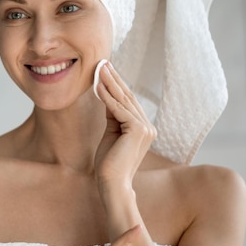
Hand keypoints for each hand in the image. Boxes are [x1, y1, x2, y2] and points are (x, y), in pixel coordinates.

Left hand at [93, 61, 155, 186]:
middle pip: (127, 97)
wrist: (112, 184)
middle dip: (113, 78)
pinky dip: (106, 97)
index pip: (128, 101)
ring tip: (99, 68)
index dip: (116, 84)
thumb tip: (105, 93)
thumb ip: (112, 115)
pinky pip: (118, 109)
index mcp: (144, 128)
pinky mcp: (137, 130)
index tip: (105, 70)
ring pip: (123, 101)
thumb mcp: (111, 133)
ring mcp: (145, 128)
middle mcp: (148, 126)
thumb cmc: (108, 163)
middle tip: (102, 62)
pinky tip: (97, 86)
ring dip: (109, 83)